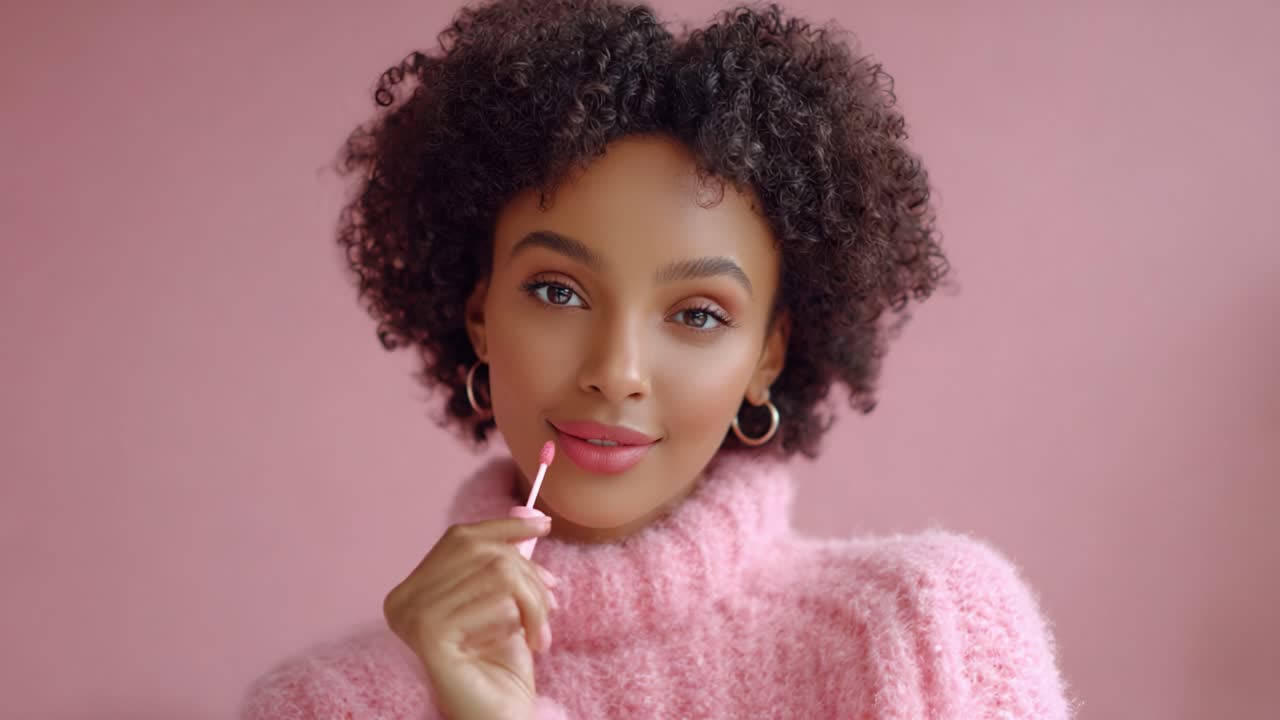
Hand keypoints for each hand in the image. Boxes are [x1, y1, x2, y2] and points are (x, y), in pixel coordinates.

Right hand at [384, 515, 559, 719]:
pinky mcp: (430, 634)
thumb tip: (529, 518)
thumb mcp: (504, 603)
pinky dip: (520, 619)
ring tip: (539, 632)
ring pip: (497, 572)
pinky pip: (495, 601)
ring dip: (533, 601)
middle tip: (552, 606)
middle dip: (529, 575)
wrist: (500, 716)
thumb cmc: (501, 665)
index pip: (461, 538)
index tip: (544, 525)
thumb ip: (504, 563)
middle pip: (483, 551)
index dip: (505, 527)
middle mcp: (402, 601)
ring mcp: (411, 617)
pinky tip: (520, 641)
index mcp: (412, 590)